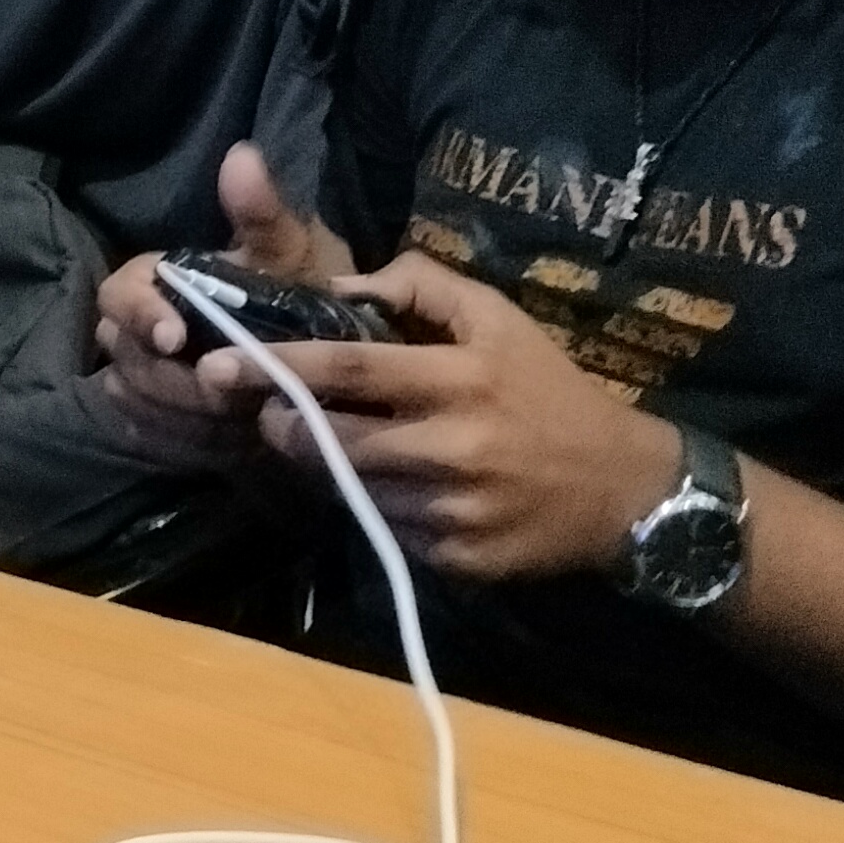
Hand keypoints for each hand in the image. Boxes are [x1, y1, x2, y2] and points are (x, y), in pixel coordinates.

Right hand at [93, 142, 329, 470]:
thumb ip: (263, 213)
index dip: (142, 317)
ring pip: (142, 407)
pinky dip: (196, 444)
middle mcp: (131, 331)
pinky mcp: (152, 426)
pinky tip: (237, 441)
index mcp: (151, 281)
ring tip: (250, 418)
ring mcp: (137, 381)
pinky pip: (156, 441)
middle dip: (184, 384)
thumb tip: (241, 155)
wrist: (314, 356)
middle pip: (131, 363)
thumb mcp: (290, 252)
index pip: (118, 295)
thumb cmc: (297, 292)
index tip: (179, 337)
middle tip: (241, 395)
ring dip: (195, 418)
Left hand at [208, 254, 689, 585]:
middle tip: (267, 415)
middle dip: (285, 428)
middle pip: (336, 440)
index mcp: (458, 380)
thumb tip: (341, 284)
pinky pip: (388, 529)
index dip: (277, 367)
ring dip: (329, 468)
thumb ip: (421, 286)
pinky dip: (376, 506)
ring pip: (354, 490)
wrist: (623, 487)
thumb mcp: (498, 319)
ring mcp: (453, 511)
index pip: (348, 368)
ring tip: (332, 445)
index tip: (220, 364)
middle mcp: (452, 447)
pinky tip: (393, 486)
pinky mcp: (457, 559)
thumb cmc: (549, 390)